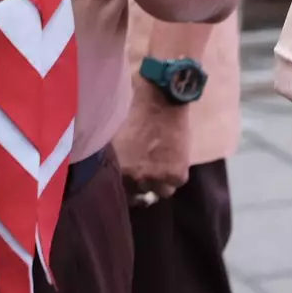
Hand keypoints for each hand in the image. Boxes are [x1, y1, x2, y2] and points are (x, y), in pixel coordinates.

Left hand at [114, 78, 190, 201]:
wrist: (160, 100)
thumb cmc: (134, 112)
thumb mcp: (115, 138)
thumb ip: (115, 159)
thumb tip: (116, 173)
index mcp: (118, 169)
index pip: (122, 192)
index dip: (128, 188)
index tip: (132, 183)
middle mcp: (135, 177)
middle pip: (140, 192)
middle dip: (143, 183)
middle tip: (148, 172)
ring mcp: (156, 177)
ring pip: (160, 192)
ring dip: (161, 182)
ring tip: (162, 167)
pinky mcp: (176, 174)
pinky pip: (176, 183)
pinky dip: (176, 174)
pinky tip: (174, 160)